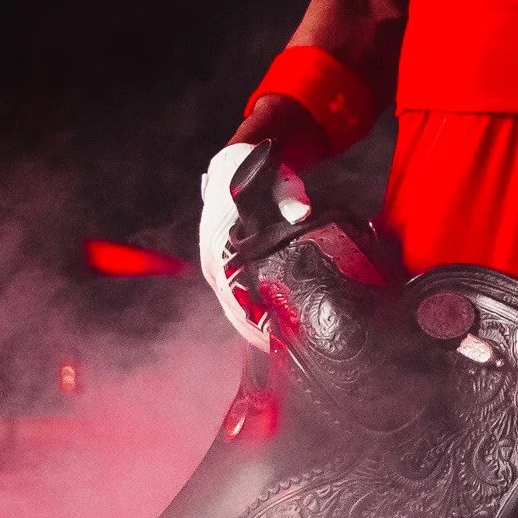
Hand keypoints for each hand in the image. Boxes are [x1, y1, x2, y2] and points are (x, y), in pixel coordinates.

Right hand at [197, 139, 310, 346]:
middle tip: (288, 353)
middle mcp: (215, 262)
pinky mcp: (228, 268)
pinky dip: (254, 316)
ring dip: (255, 329)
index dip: (254, 321)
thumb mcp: (274, 178)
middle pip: (234, 309)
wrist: (236, 165)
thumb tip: (301, 213)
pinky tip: (274, 332)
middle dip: (257, 333)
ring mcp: (220, 267)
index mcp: (220, 247)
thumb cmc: (256, 173)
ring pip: (235, 308)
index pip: (234, 295)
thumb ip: (288, 195)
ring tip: (284, 351)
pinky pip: (239, 298)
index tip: (276, 339)